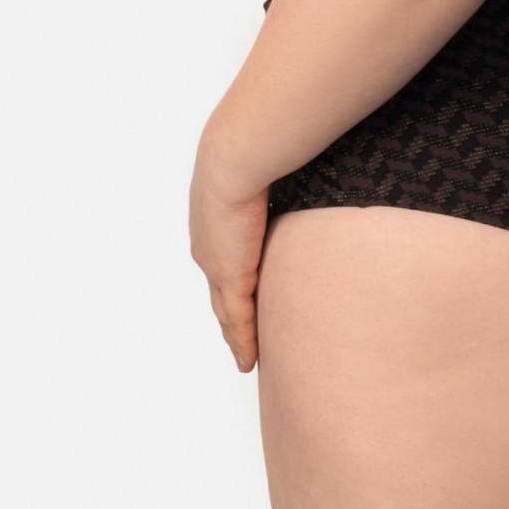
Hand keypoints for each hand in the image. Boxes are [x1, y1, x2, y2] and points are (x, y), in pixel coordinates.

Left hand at [189, 129, 269, 374]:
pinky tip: (249, 359)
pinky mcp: (231, 277)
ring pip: (226, 314)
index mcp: (211, 223)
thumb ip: (279, 173)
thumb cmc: (251, 149)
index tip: (238, 302)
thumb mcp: (261, 166)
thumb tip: (301, 158)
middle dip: (229, 319)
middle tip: (240, 342)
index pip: (221, 263)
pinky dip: (243, 342)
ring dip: (235, 337)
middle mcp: (208, 249)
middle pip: (219, 296)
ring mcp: (217, 265)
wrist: (233, 158)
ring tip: (245, 358)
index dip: (229, 285)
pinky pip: (238, 320)